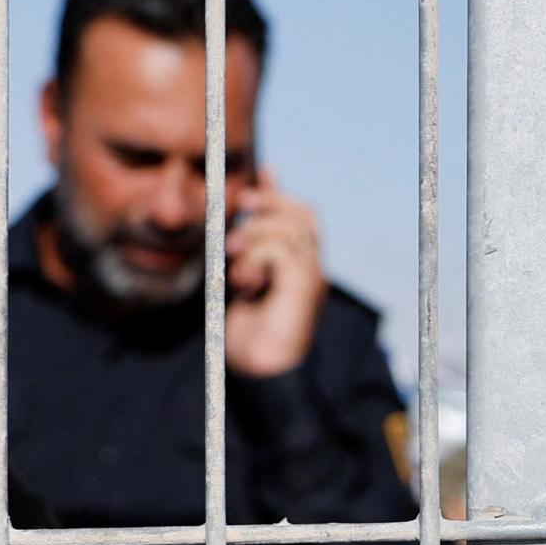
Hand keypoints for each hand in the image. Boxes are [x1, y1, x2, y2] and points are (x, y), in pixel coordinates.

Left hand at [223, 167, 324, 379]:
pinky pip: (284, 250)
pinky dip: (258, 257)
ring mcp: (312, 278)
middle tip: (241, 210)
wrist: (260, 373)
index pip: (297, 214)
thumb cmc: (246, 336)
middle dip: (270, 203)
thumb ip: (239, 253)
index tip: (262, 171)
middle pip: (303, 213)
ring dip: (255, 234)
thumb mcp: (236, 283)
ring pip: (292, 228)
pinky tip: (246, 280)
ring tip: (233, 259)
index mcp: (297, 267)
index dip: (278, 192)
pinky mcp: (305, 288)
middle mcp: (311, 269)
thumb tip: (233, 223)